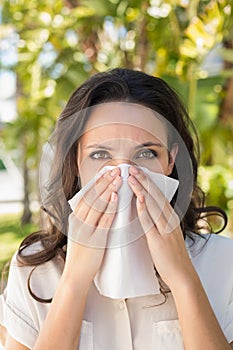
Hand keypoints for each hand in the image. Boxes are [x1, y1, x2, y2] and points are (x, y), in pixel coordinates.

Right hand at [63, 168, 121, 287]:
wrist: (75, 275)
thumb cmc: (82, 253)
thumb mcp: (81, 231)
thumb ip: (88, 217)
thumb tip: (100, 202)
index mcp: (76, 218)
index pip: (87, 195)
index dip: (97, 182)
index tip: (107, 171)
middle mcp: (79, 221)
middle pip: (92, 197)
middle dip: (105, 182)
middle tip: (115, 171)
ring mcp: (86, 230)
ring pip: (97, 205)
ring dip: (108, 190)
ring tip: (118, 179)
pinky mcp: (94, 240)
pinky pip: (103, 221)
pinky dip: (109, 208)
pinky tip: (116, 198)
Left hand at [128, 166, 195, 289]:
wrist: (182, 276)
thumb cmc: (171, 257)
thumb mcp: (166, 234)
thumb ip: (157, 222)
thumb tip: (143, 211)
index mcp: (171, 218)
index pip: (159, 195)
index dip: (148, 182)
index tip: (138, 172)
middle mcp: (170, 221)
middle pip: (156, 196)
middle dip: (143, 180)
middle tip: (132, 168)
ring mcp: (165, 230)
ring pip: (153, 205)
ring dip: (141, 189)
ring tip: (131, 178)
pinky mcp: (159, 241)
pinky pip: (150, 222)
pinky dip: (143, 210)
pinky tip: (137, 199)